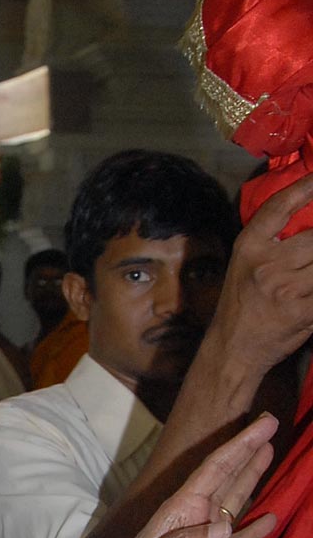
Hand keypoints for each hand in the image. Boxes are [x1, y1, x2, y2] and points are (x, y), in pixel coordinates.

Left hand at [28, 414, 277, 537]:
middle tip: (271, 425)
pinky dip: (256, 532)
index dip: (238, 447)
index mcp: (177, 511)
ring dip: (252, 480)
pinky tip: (272, 517)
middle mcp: (194, 519)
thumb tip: (224, 527)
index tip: (263, 425)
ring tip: (272, 454)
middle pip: (227, 479)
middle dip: (248, 453)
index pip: (214, 471)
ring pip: (235, 503)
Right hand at [209, 172, 312, 375]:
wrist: (233, 350)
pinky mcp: (302, 310)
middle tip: (312, 255)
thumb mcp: (246, 265)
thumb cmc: (242, 306)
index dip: (304, 188)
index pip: (279, 207)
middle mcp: (266, 264)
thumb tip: (312, 227)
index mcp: (249, 247)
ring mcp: (285, 287)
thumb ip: (275, 244)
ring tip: (311, 274)